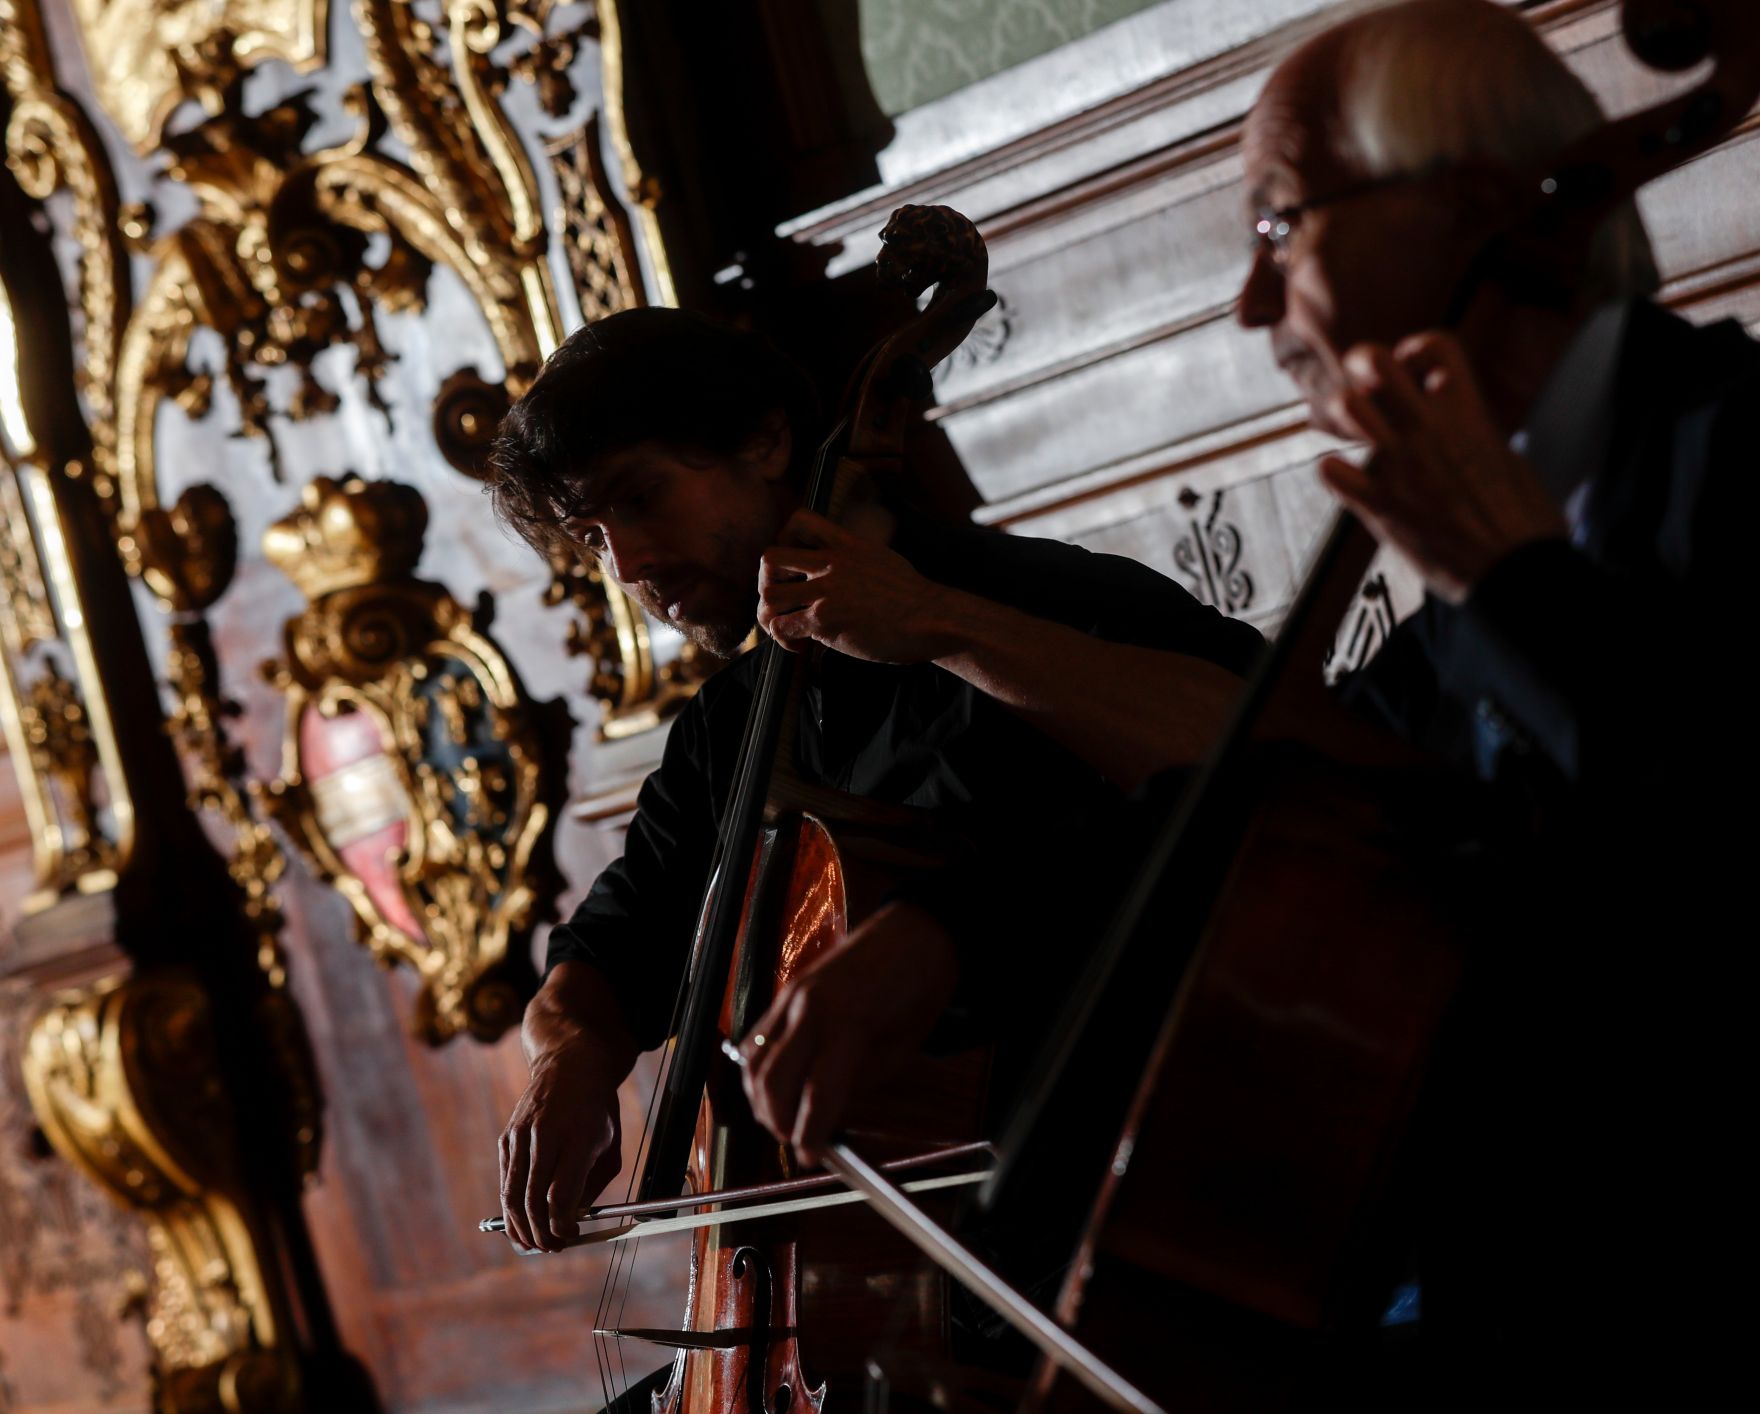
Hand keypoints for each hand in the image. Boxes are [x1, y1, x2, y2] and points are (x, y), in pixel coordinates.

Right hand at [497, 1039, 623, 1252]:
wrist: (569, 1066)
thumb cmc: (596, 1111)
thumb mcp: (609, 1146)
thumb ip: (591, 1186)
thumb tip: (570, 1222)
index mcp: (577, 1137)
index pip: (560, 1195)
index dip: (563, 1225)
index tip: (572, 1236)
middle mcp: (545, 1135)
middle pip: (532, 1200)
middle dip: (541, 1233)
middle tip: (552, 1247)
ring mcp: (521, 1136)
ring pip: (512, 1194)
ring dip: (520, 1227)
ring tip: (534, 1244)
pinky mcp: (507, 1138)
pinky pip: (505, 1180)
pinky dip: (511, 1206)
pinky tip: (521, 1222)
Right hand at [736, 901, 959, 1164]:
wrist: (917, 933)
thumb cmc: (918, 989)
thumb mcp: (899, 1049)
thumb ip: (858, 1083)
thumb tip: (827, 1116)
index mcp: (847, 1024)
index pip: (815, 1095)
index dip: (809, 1134)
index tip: (812, 1157)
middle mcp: (809, 1009)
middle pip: (771, 1082)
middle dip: (777, 1121)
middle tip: (796, 1140)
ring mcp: (792, 996)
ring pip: (753, 1061)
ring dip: (761, 1097)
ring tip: (782, 1118)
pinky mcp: (787, 991)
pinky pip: (757, 1037)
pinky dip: (758, 1068)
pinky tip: (774, 1085)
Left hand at [757, 509, 962, 661]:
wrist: (935, 619)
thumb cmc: (914, 598)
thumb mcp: (882, 559)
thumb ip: (855, 559)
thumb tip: (840, 570)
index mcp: (846, 544)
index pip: (799, 520)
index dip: (786, 541)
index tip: (796, 565)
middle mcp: (831, 564)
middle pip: (770, 558)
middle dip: (767, 582)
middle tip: (784, 601)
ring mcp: (826, 593)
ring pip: (769, 595)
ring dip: (771, 615)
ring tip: (789, 627)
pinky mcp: (826, 622)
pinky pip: (782, 628)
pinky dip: (783, 640)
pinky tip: (801, 647)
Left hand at [1319, 333, 1567, 604]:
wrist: (1517, 571)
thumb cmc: (1525, 523)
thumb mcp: (1507, 459)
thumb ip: (1476, 436)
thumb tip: (1466, 432)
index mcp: (1468, 415)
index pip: (1438, 346)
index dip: (1416, 349)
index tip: (1414, 371)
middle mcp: (1429, 430)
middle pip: (1373, 360)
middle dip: (1363, 365)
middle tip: (1370, 392)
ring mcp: (1401, 465)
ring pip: (1347, 406)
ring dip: (1344, 414)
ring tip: (1359, 434)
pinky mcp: (1381, 505)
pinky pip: (1331, 472)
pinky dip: (1331, 473)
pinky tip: (1344, 480)